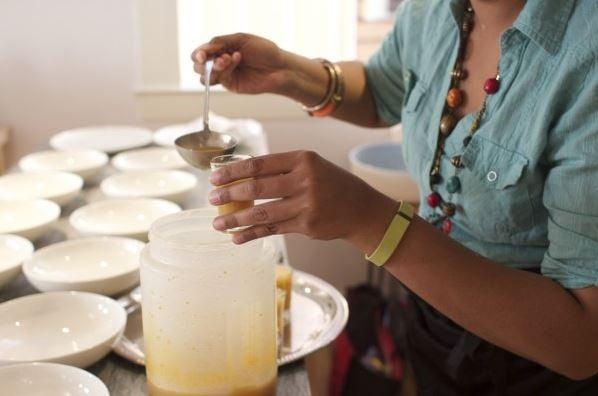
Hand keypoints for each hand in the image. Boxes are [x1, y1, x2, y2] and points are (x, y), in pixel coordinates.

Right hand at [191, 33, 289, 94]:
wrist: (279, 67)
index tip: (202, 55)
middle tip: (217, 57)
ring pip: (205, 76)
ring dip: (213, 67)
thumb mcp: (241, 39)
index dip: (199, 53)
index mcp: (222, 49)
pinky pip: (219, 79)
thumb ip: (221, 42)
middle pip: (198, 66)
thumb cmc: (264, 51)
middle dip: (203, 62)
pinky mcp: (231, 85)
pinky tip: (236, 60)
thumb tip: (205, 49)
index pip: (202, 52)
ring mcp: (225, 75)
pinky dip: (225, 69)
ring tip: (228, 58)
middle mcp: (221, 62)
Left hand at [208, 151, 398, 252]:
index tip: (214, 178)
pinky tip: (237, 237)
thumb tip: (242, 178)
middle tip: (211, 199)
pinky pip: (272, 230)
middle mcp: (304, 180)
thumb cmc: (331, 184)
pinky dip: (252, 234)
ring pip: (262, 213)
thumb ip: (281, 170)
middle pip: (257, 188)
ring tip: (217, 223)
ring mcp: (306, 204)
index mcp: (302, 159)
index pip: (259, 164)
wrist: (362, 209)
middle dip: (229, 195)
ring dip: (236, 219)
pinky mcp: (307, 226)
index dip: (233, 171)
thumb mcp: (311, 166)